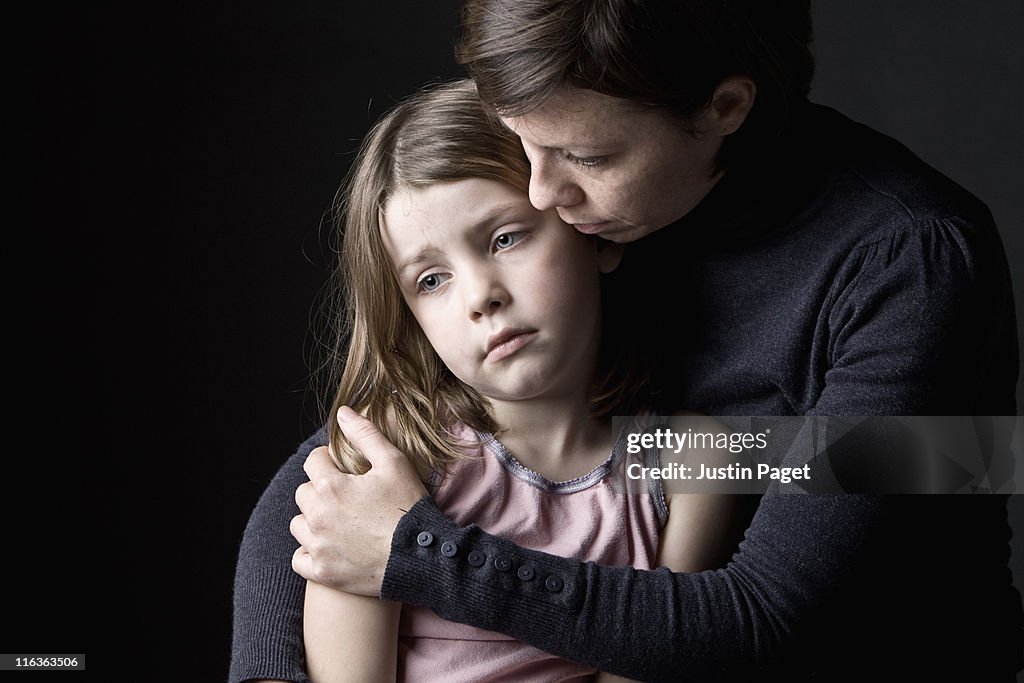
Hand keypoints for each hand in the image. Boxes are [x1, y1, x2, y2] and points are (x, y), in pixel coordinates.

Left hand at [290, 406, 426, 595]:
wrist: (420, 557)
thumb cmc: (408, 507)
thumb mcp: (394, 463)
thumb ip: (365, 434)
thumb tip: (343, 412)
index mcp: (331, 486)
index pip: (313, 461)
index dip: (330, 461)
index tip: (346, 470)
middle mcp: (317, 515)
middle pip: (304, 492)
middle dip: (321, 490)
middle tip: (348, 497)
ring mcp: (318, 546)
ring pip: (299, 524)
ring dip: (313, 520)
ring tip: (339, 521)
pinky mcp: (322, 571)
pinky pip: (300, 558)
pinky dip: (310, 552)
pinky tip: (330, 547)